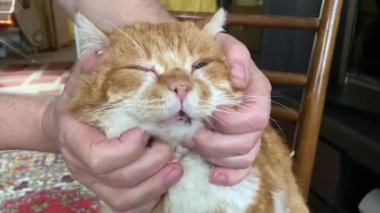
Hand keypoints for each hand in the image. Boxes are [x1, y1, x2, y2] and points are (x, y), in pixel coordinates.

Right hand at [42, 50, 182, 211]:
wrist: (67, 127)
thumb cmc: (78, 104)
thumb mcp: (79, 82)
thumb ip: (88, 68)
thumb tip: (103, 52)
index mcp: (76, 141)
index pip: (100, 158)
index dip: (128, 149)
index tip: (144, 131)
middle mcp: (83, 169)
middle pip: (119, 181)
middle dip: (151, 165)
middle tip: (169, 146)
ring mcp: (96, 184)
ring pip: (125, 200)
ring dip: (156, 185)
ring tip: (177, 166)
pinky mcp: (109, 191)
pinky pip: (130, 207)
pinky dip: (152, 197)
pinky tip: (168, 179)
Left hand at [185, 33, 270, 185]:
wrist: (203, 66)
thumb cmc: (212, 55)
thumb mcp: (222, 44)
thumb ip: (236, 54)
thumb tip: (239, 79)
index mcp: (257, 93)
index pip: (254, 118)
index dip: (228, 123)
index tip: (203, 115)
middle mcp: (257, 115)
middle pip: (247, 143)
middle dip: (215, 143)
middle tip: (190, 135)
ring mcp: (249, 134)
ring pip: (243, 158)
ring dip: (216, 157)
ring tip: (192, 145)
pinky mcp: (238, 148)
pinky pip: (242, 170)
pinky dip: (228, 176)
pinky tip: (213, 175)